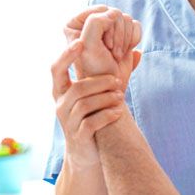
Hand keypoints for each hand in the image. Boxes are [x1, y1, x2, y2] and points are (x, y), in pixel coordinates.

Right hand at [51, 40, 125, 168]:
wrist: (87, 152)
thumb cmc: (93, 116)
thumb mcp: (97, 94)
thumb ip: (113, 73)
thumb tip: (138, 52)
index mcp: (61, 91)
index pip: (56, 69)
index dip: (66, 55)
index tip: (80, 42)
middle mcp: (60, 105)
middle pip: (78, 88)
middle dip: (100, 82)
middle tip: (118, 81)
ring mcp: (67, 122)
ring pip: (85, 104)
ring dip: (106, 98)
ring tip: (120, 96)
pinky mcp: (78, 136)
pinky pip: (91, 122)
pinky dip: (107, 115)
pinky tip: (118, 113)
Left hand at [70, 7, 142, 84]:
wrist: (111, 87)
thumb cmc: (96, 70)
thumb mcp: (89, 45)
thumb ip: (95, 23)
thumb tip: (114, 12)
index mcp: (76, 23)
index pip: (100, 10)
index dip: (105, 26)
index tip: (103, 46)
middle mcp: (91, 22)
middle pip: (115, 13)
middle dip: (117, 35)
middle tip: (111, 52)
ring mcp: (109, 27)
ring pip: (126, 19)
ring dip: (124, 40)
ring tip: (116, 55)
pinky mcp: (123, 33)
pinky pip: (135, 25)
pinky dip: (133, 39)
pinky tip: (124, 51)